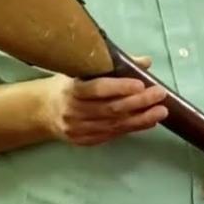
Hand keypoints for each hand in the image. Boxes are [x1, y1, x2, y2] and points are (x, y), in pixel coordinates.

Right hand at [38, 56, 168, 145]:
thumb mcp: (83, 70)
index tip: (141, 83)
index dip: (120, 87)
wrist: (43, 111)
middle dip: (139, 102)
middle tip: (160, 95)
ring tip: (161, 111)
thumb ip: (113, 66)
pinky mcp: (84, 141)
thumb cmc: (68, 85)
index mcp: (71, 89)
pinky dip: (132, 128)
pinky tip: (148, 122)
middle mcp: (73, 111)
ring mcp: (77, 129)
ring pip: (114, 125)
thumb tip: (144, 62)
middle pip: (111, 109)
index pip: (97, 89)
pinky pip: (112, 135)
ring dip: (141, 118)